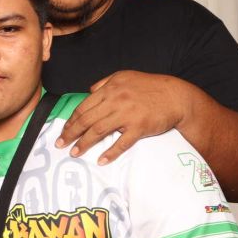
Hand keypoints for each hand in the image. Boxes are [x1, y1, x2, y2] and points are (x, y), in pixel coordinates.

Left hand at [56, 71, 190, 163]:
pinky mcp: (140, 127)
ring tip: (74, 153)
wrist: (177, 96)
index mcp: (110, 89)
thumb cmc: (150, 87)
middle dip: (71, 134)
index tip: (63, 131)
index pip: (84, 107)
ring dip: (84, 144)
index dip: (71, 121)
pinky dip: (110, 153)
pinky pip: (122, 143)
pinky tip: (101, 160)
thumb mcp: (125, 77)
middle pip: (87, 120)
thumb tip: (88, 91)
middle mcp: (116, 100)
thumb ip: (104, 83)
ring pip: (99, 131)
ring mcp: (127, 114)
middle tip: (60, 145)